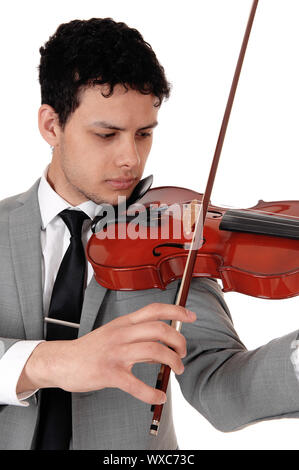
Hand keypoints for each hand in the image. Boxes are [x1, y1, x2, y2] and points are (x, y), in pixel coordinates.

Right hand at [19, 303, 195, 404]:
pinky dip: (152, 392)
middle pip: (159, 329)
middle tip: (183, 352)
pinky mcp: (109, 373)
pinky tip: (159, 396)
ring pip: (153, 350)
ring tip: (177, 369)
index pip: (154, 309)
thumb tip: (163, 345)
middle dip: (178, 341)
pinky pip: (136, 384)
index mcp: (124, 323)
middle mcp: (121, 333)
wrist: (62, 361)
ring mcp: (115, 352)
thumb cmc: (91, 348)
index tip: (190, 316)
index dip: (176, 310)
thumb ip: (137, 336)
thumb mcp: (114, 334)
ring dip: (172, 361)